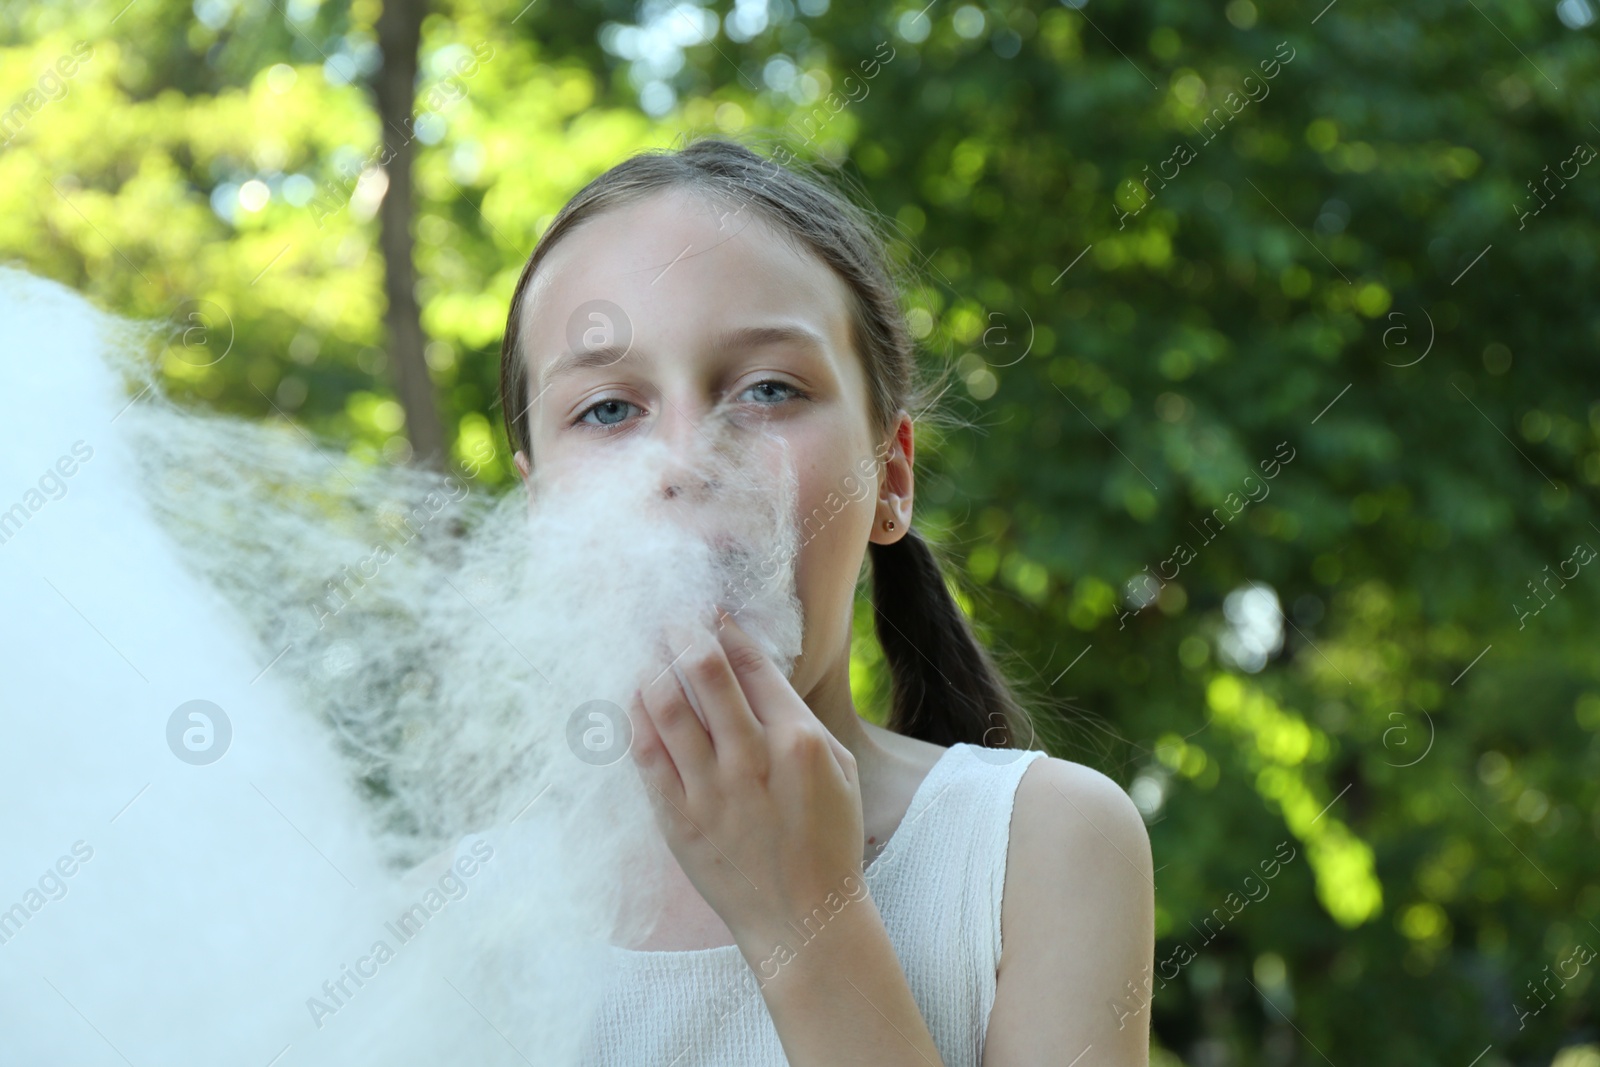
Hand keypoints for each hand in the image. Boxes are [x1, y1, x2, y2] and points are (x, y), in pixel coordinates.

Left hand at [629, 609, 863, 951]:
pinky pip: (646, 754)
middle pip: (703, 671)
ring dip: (653, 665)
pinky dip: (637, 716)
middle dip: (682, 631)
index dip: (725, 628)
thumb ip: (797, 716)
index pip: (751, 664)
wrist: (803, 917)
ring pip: (666, 706)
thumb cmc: (826, 838)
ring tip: (649, 648)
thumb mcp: (837, 768)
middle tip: (671, 615)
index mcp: (797, 742)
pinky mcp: (678, 820)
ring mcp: (710, 792)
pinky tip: (636, 694)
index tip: (710, 611)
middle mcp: (751, 761)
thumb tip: (755, 667)